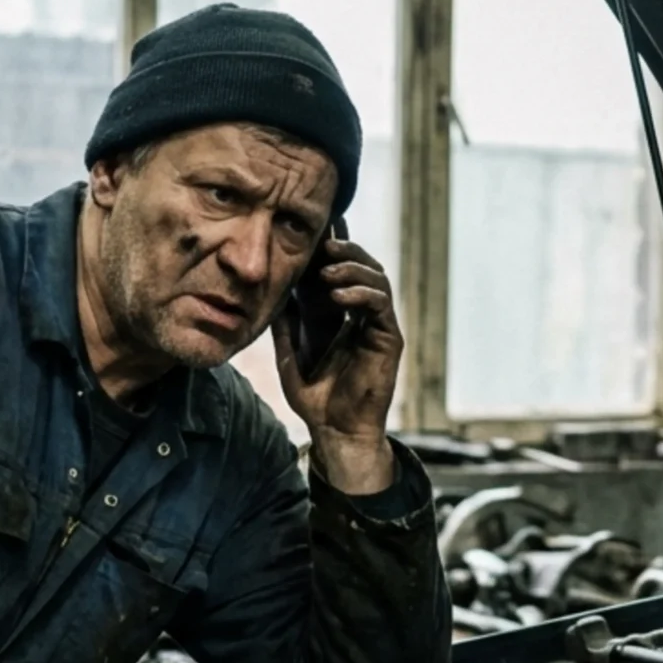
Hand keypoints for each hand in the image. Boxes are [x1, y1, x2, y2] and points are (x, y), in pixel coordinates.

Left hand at [276, 235, 401, 493]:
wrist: (335, 430)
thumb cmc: (315, 400)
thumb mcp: (288, 356)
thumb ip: (285, 326)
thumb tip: (274, 294)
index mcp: (338, 316)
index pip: (338, 272)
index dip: (328, 250)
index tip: (310, 232)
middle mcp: (360, 316)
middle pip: (362, 266)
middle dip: (344, 249)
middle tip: (323, 242)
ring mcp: (376, 325)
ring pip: (376, 278)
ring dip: (353, 267)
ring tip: (328, 269)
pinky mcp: (388, 338)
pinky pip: (380, 303)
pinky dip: (361, 293)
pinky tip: (338, 295)